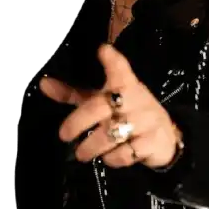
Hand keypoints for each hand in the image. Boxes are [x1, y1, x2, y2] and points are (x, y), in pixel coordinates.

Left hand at [39, 44, 177, 168]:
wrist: (165, 137)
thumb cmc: (127, 112)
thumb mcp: (102, 100)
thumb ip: (73, 94)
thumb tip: (43, 85)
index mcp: (124, 84)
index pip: (119, 68)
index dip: (112, 60)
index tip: (103, 50)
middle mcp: (136, 99)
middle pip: (100, 106)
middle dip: (78, 122)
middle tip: (64, 136)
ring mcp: (146, 120)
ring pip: (110, 134)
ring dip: (91, 146)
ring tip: (82, 153)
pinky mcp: (152, 142)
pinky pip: (126, 153)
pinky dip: (112, 158)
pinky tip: (108, 157)